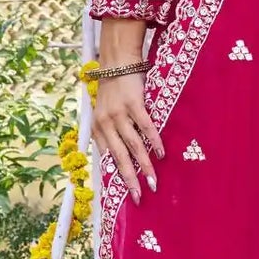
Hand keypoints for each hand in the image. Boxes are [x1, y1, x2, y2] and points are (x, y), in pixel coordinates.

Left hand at [93, 72, 162, 202]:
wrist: (116, 61)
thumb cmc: (114, 89)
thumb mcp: (105, 112)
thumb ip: (110, 132)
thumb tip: (122, 155)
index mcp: (98, 128)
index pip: (107, 158)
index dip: (116, 176)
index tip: (124, 194)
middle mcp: (106, 123)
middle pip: (120, 157)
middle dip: (130, 179)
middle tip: (139, 197)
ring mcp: (119, 113)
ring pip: (133, 146)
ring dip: (144, 165)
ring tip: (153, 181)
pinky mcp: (133, 103)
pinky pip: (145, 127)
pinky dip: (154, 141)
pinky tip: (161, 153)